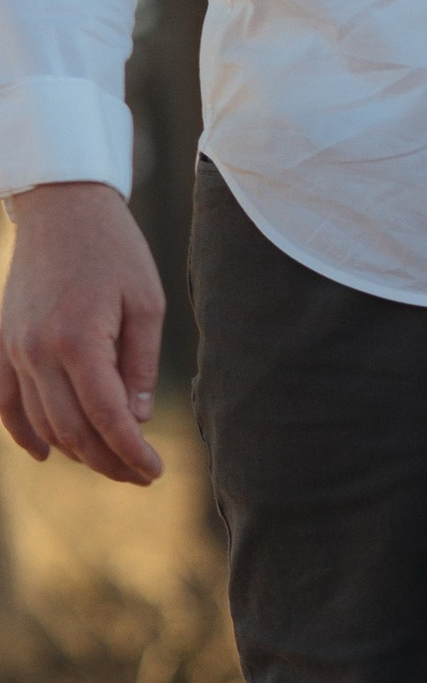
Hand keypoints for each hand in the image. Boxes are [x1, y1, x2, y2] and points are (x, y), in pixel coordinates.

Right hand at [0, 182, 166, 482]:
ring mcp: (13, 348)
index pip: (106, 417)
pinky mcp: (0, 342)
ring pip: (39, 422)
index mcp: (78, 340)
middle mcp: (37, 351)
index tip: (155, 471)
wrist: (62, 208)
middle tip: (140, 474)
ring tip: (109, 461)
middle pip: (71, 430)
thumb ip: (140, 366)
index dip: (131, 453)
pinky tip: (44, 453)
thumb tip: (136, 420)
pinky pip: (4, 400)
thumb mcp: (146, 304)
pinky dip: (22, 432)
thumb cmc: (114, 250)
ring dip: (74, 451)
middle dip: (108, 461)